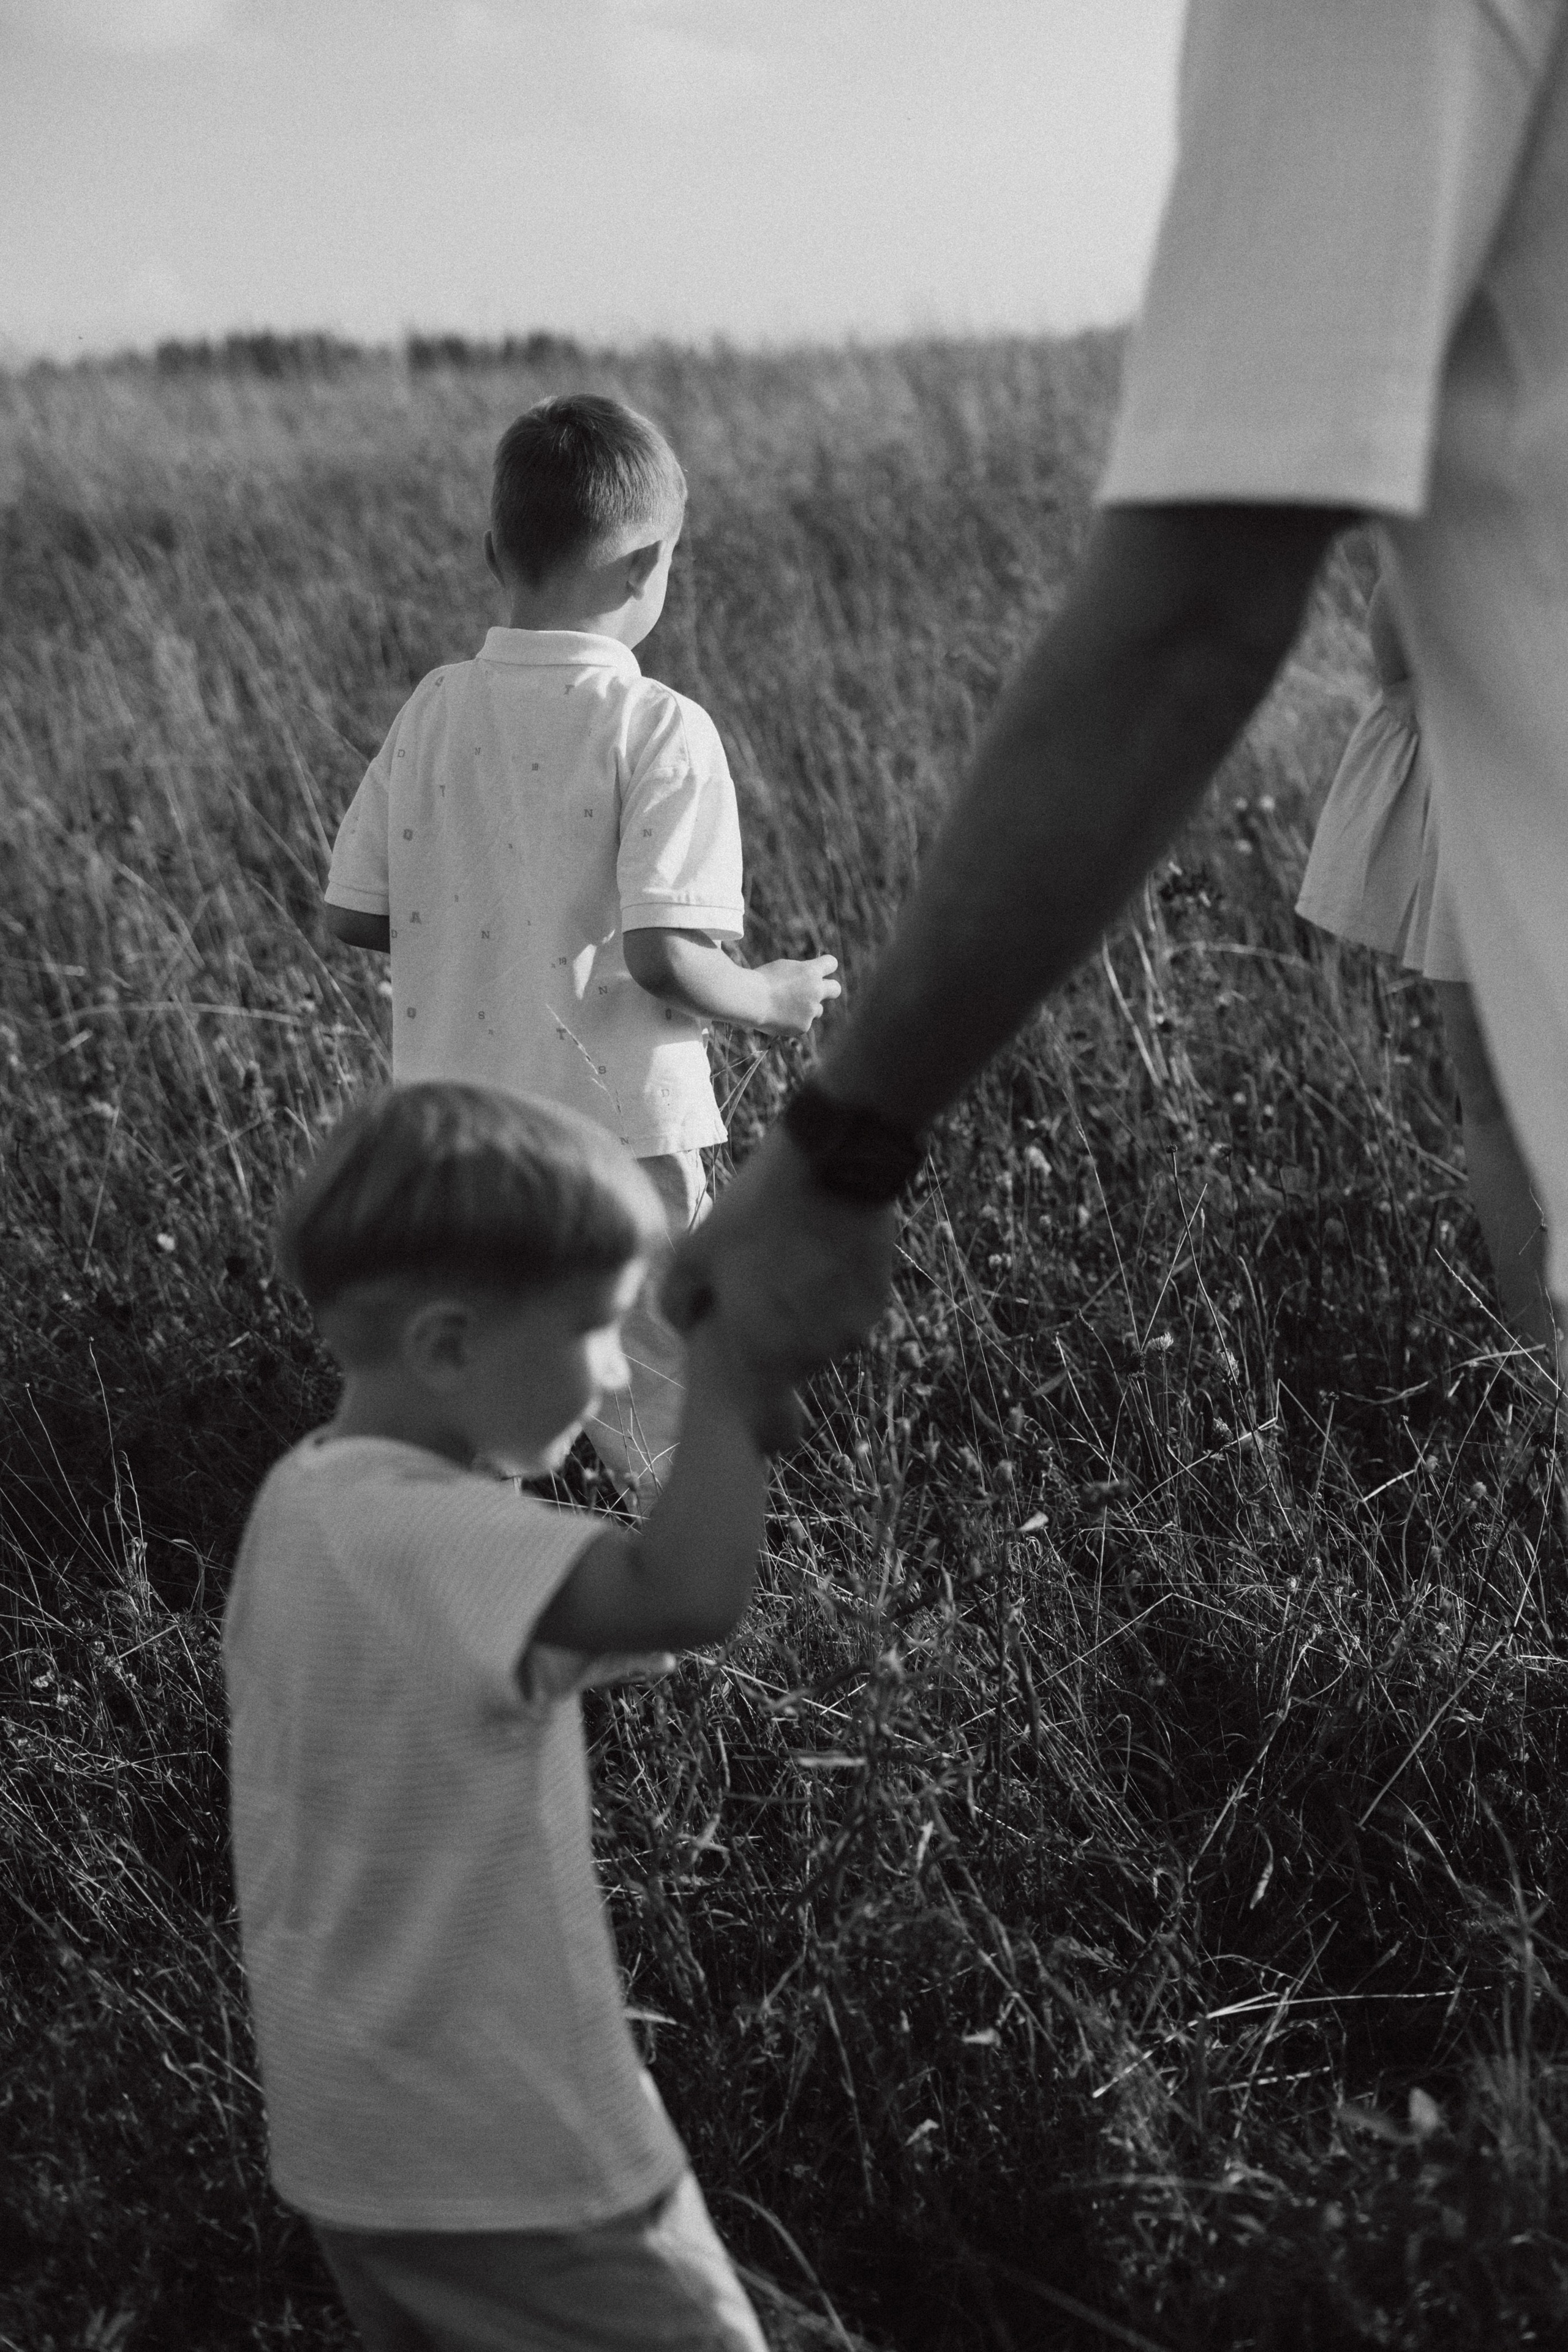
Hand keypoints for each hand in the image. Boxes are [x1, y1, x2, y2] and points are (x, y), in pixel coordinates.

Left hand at [663, 1122, 895, 1451]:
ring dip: (803, 1317)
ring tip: (785, 1262)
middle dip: (772, 1346)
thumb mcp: (694, 1251)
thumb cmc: (756, 1211)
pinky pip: (847, 1311)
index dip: (762, 1426)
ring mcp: (854, 1327)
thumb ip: (678, 1304)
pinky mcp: (878, 1297)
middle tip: (752, 1296)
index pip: (773, 1428)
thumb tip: (689, 1326)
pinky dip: (830, 1293)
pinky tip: (816, 1249)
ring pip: (821, 1340)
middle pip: (792, 1372)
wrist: (836, 1163)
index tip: (750, 1404)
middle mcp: (816, 1354)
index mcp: (766, 1354)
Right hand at [754, 955, 840, 1035]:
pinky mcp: (803, 1026)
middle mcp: (816, 990)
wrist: (751, 1000)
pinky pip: (802, 1024)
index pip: (831, 963)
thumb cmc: (761, 980)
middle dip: (829, 989)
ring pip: (818, 1010)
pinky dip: (793, 1021)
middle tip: (816, 991)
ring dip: (807, 1008)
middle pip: (836, 989)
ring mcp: (811, 1010)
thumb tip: (809, 980)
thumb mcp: (783, 968)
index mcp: (811, 971)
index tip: (818, 969)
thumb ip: (801, 974)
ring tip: (784, 1006)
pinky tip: (777, 1017)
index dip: (825, 966)